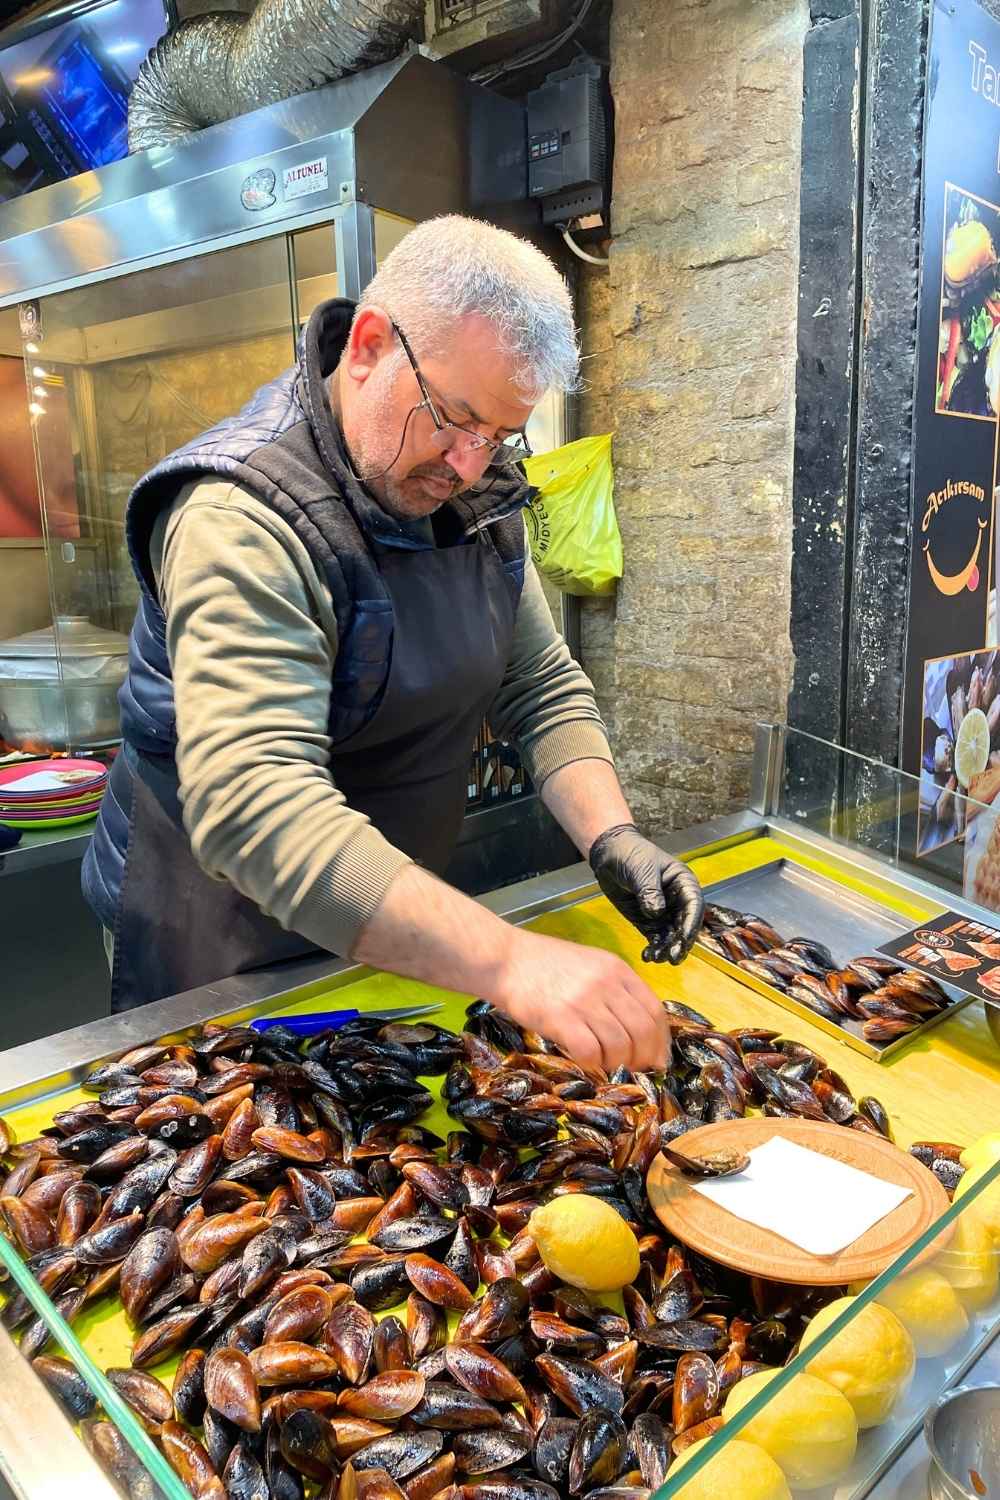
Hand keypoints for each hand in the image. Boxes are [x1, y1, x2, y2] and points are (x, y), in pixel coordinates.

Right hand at [489, 927, 670, 1072]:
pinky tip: (585, 1064)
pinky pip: (591, 1053)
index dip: (661, 1040)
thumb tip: (637, 1028)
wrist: (504, 958)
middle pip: (643, 1031)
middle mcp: (606, 984)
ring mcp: (585, 1001)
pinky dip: (593, 1066)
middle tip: (634, 1070)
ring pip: (621, 1046)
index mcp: (617, 970)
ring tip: (606, 1067)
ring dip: (618, 1065)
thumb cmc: (543, 964)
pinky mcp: (562, 1018)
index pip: (655, 1010)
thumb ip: (613, 989)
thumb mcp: (589, 965)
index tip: (658, 1058)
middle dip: (644, 1058)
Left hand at [589, 824, 703, 963]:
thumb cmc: (631, 854)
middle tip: (673, 957)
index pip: (693, 905)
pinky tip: (648, 956)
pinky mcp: (648, 921)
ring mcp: (663, 912)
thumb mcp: (642, 870)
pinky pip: (655, 938)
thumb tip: (656, 913)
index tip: (685, 938)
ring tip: (657, 958)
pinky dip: (653, 947)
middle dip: (680, 942)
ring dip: (666, 948)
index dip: (691, 923)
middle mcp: (677, 900)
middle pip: (684, 925)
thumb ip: (650, 892)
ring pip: (670, 935)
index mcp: (683, 883)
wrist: (609, 856)